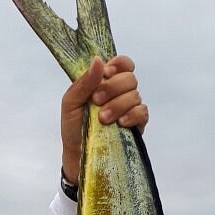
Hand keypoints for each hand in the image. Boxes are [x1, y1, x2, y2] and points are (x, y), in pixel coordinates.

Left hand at [60, 55, 148, 183]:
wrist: (77, 154)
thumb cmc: (73, 127)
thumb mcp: (71, 102)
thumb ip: (84, 81)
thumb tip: (98, 60)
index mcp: (105, 82)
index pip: (123, 64)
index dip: (119, 65)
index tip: (107, 73)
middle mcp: (120, 92)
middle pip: (130, 78)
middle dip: (113, 88)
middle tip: (96, 102)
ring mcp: (129, 108)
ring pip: (135, 95)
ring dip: (118, 105)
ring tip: (102, 119)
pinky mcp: (136, 124)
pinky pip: (142, 112)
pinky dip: (132, 115)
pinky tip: (120, 123)